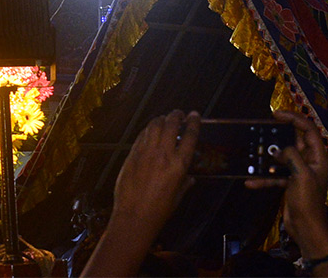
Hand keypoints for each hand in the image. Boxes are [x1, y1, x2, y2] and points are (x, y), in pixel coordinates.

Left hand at [81, 110, 199, 276]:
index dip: (194, 123)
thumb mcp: (178, 197)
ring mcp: (146, 152)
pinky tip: (150, 130)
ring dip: (161, 119)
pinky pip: (142, 135)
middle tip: (179, 113)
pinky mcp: (132, 153)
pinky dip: (148, 129)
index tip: (195, 115)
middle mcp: (163, 154)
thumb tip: (190, 178)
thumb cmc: (159, 210)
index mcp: (178, 165)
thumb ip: (185, 183)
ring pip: (154, 125)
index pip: (190, 137)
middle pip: (171, 125)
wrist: (134, 215)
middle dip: (176, 115)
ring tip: (165, 118)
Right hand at [246, 111, 327, 273]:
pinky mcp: (289, 183)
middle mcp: (309, 162)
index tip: (275, 115)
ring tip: (254, 153)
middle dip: (278, 136)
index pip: (308, 130)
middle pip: (294, 141)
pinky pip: (275, 174)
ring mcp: (298, 172)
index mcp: (318, 157)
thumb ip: (292, 156)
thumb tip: (279, 149)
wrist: (306, 228)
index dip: (293, 119)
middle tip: (261, 129)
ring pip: (282, 157)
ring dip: (268, 157)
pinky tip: (251, 181)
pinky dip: (264, 177)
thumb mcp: (302, 176)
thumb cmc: (308, 202)